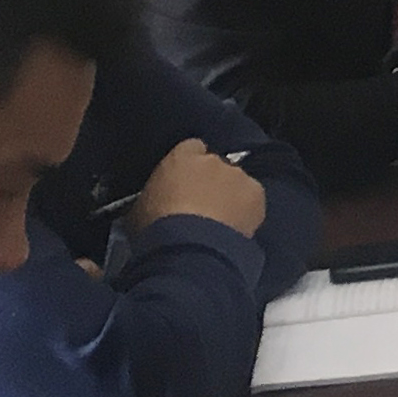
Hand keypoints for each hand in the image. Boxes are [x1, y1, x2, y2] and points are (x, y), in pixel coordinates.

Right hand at [129, 138, 267, 239]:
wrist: (189, 247)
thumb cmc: (155, 228)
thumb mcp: (140, 209)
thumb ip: (153, 197)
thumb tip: (155, 202)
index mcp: (181, 157)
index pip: (190, 149)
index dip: (187, 167)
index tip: (183, 185)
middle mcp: (213, 160)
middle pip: (215, 166)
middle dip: (210, 182)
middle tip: (202, 208)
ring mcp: (238, 176)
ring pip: (236, 183)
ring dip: (230, 196)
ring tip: (220, 222)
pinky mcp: (257, 195)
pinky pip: (252, 200)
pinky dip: (247, 211)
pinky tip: (236, 228)